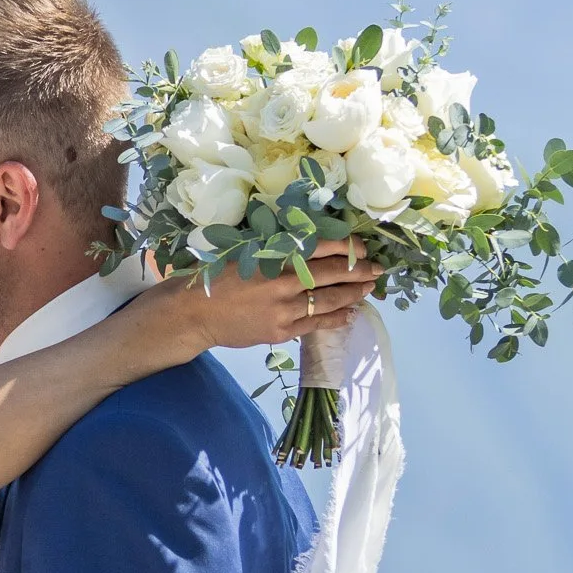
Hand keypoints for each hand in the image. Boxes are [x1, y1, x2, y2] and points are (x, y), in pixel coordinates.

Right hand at [165, 240, 380, 351]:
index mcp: (275, 255)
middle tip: (378, 269)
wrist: (195, 313)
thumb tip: (311, 241)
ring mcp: (284, 308)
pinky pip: (317, 325)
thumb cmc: (218, 276)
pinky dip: (337, 318)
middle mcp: (284, 280)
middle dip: (360, 271)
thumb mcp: (247, 251)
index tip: (362, 247)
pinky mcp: (281, 331)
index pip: (323, 246)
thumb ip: (278, 248)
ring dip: (354, 294)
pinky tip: (351, 313)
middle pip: (333, 273)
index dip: (348, 247)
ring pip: (329, 300)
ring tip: (369, 289)